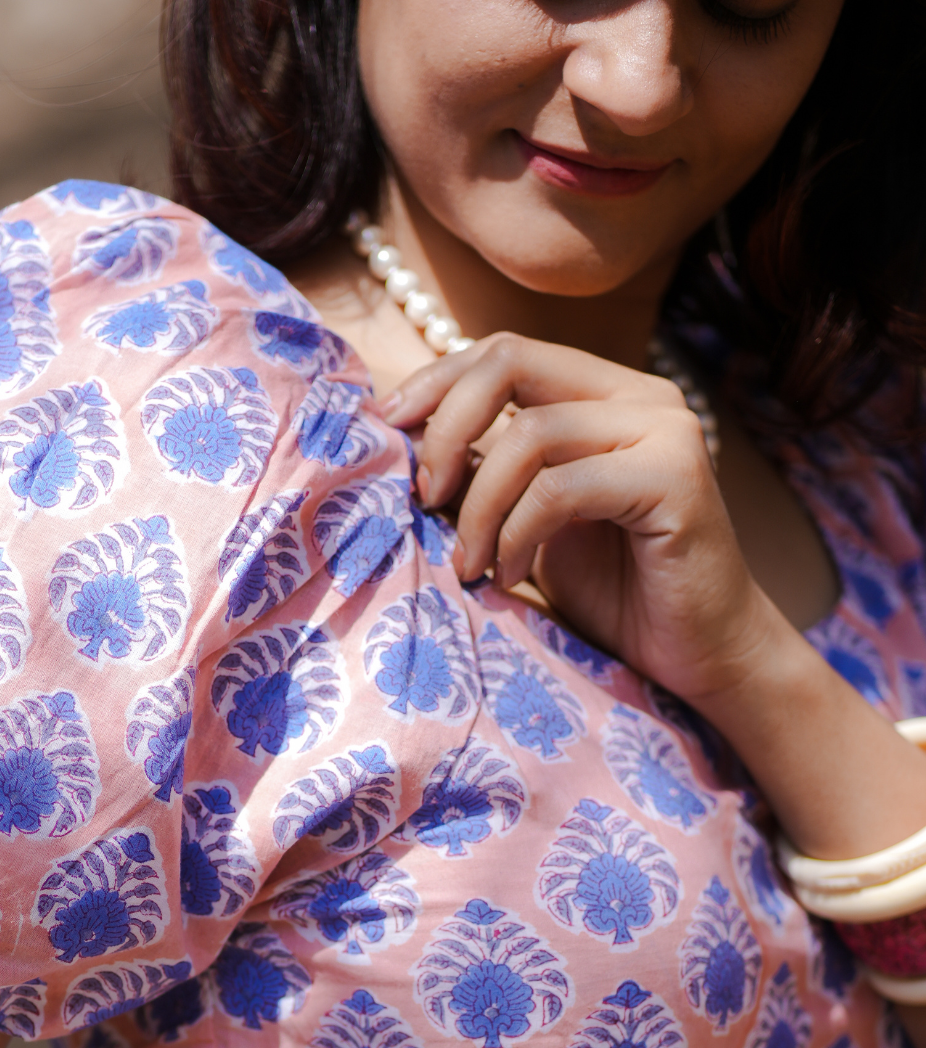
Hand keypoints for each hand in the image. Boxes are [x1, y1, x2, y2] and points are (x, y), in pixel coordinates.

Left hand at [382, 333, 778, 706]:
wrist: (700, 657)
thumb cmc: (614, 596)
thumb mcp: (526, 523)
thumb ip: (484, 474)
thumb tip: (402, 438)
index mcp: (605, 394)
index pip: (504, 352)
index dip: (436, 384)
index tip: (386, 430)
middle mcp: (641, 396)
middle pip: (511, 362)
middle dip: (444, 429)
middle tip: (423, 498)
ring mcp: (666, 431)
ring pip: (528, 434)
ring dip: (478, 507)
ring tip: (471, 566)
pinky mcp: (677, 478)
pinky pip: (561, 488)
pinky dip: (517, 535)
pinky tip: (510, 577)